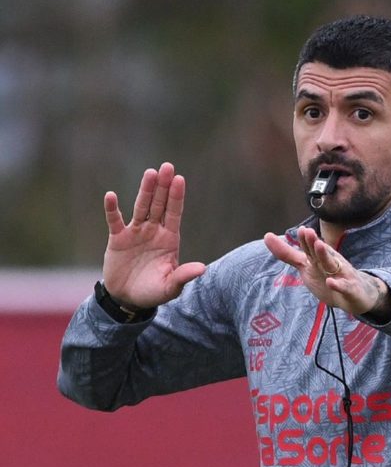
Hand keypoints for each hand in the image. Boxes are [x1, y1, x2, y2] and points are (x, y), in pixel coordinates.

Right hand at [102, 162, 205, 307]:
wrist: (128, 299)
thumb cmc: (153, 292)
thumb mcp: (170, 287)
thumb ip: (183, 276)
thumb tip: (202, 269)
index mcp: (170, 240)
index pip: (174, 214)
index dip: (177, 197)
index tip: (180, 179)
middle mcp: (154, 231)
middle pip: (159, 205)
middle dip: (163, 187)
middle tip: (167, 166)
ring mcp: (136, 233)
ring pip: (141, 207)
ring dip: (145, 191)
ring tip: (150, 173)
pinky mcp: (118, 239)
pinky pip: (115, 221)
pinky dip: (112, 210)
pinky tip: (110, 196)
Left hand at [264, 226, 390, 320]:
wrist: (356, 295)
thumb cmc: (328, 276)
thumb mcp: (306, 265)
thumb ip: (287, 253)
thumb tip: (267, 236)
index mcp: (319, 257)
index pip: (310, 248)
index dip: (306, 241)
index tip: (301, 230)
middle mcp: (330, 263)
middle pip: (321, 253)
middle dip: (314, 244)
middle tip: (308, 233)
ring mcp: (342, 275)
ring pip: (333, 265)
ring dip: (326, 256)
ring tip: (319, 246)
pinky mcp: (350, 289)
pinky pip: (345, 287)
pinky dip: (339, 285)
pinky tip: (331, 282)